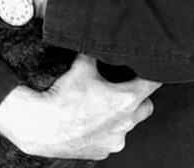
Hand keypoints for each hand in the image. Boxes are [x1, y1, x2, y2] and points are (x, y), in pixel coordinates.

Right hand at [0, 54, 159, 159]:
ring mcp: (116, 140)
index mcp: (126, 99)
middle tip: (122, 88)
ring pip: (128, 124)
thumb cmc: (62, 97)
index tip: (149, 70)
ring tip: (101, 106)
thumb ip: (96, 53)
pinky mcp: (103, 151)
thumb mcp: (81, 67)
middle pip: (146, 106)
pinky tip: (90, 122)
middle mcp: (126, 122)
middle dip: (138, 97)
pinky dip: (105, 131)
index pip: (153, 83)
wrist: (41, 126)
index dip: (151, 74)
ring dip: (120, 115)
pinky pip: (112, 138)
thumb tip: (99, 41)